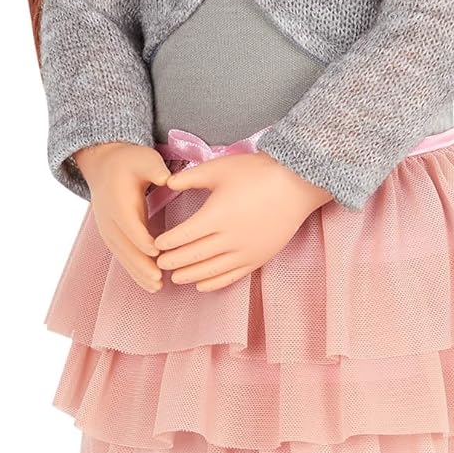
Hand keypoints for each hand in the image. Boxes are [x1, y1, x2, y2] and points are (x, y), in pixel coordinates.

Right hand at [73, 141, 172, 291]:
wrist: (105, 164)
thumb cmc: (130, 161)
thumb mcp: (145, 159)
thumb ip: (155, 169)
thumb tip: (169, 179)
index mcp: (118, 200)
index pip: (129, 224)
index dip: (142, 240)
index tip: (158, 253)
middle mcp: (109, 218)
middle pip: (124, 246)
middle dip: (141, 264)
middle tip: (159, 280)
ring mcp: (107, 228)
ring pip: (121, 255)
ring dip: (137, 272)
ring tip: (156, 288)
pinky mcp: (111, 234)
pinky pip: (121, 255)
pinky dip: (133, 270)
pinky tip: (147, 283)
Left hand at [153, 149, 332, 290]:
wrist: (297, 184)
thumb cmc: (258, 172)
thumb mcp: (220, 168)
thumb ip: (191, 177)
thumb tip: (167, 183)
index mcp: (216, 215)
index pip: (183, 236)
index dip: (166, 243)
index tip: (156, 245)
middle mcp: (229, 238)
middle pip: (193, 256)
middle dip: (173, 262)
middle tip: (159, 264)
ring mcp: (245, 251)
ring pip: (210, 270)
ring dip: (190, 275)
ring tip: (175, 278)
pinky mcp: (258, 258)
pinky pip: (232, 276)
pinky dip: (214, 283)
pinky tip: (201, 285)